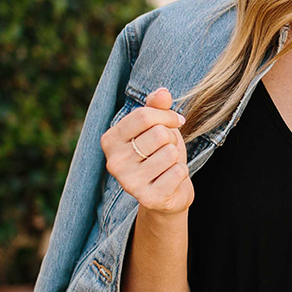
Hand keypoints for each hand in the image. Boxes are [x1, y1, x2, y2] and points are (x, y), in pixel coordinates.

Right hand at [100, 86, 192, 215]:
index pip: (144, 116)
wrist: (167, 193)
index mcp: (110, 140)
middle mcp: (114, 162)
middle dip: (171, 139)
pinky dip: (181, 173)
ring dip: (176, 157)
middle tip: (167, 149)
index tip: (175, 121)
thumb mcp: (156, 127)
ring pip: (170, 153)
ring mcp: (129, 182)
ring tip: (167, 165)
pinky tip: (170, 180)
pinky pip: (178, 172)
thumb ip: (156, 107)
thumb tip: (162, 92)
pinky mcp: (147, 198)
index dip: (166, 116)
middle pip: (159, 134)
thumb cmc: (158, 154)